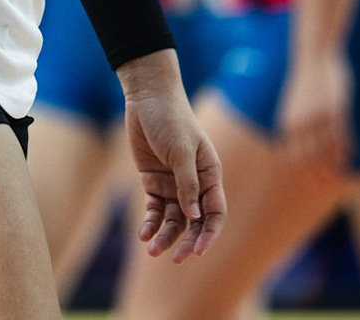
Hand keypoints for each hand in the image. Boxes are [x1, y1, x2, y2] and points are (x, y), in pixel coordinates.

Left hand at [120, 64, 225, 261]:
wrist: (147, 99)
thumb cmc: (171, 120)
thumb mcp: (181, 150)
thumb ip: (187, 183)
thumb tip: (194, 217)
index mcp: (210, 175)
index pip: (215, 212)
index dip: (209, 233)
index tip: (199, 251)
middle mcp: (194, 184)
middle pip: (194, 222)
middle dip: (186, 241)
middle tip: (176, 259)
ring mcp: (174, 185)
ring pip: (173, 220)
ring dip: (165, 236)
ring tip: (152, 250)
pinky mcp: (154, 183)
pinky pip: (155, 210)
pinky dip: (150, 223)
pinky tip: (144, 235)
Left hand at [279, 46, 353, 177]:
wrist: (313, 55)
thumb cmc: (304, 81)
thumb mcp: (292, 104)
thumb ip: (293, 123)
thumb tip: (292, 139)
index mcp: (288, 122)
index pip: (293, 155)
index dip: (302, 170)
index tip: (309, 181)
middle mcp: (302, 123)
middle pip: (310, 158)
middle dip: (317, 174)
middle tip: (325, 185)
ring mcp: (320, 117)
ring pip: (328, 150)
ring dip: (333, 165)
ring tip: (338, 174)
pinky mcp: (336, 110)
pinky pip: (342, 136)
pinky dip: (346, 149)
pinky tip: (350, 154)